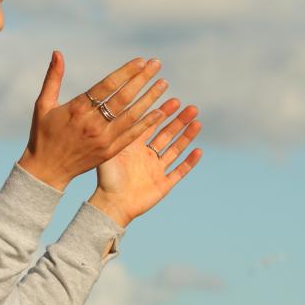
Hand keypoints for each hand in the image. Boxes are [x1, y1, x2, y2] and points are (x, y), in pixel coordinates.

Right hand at [18, 51, 170, 190]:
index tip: (141, 61)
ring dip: (150, 98)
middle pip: (123, 98)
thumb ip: (53, 78)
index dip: (126, 72)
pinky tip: (160, 112)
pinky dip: (147, 124)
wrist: (47, 170)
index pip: (107, 86)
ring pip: (132, 116)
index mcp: (77, 109)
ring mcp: (103, 139)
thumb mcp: (43, 105)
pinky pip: (132, 136)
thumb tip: (57, 53)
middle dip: (142, 79)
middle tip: (157, 64)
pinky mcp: (110, 152)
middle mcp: (93, 124)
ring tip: (163, 83)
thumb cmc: (43, 134)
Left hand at [88, 101, 203, 226]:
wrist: (111, 205)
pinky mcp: (164, 185)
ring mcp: (156, 170)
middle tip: (191, 108)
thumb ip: (120, 131)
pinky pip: (180, 171)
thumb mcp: (112, 150)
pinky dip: (189, 162)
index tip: (174, 100)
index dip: (163, 113)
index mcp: (135, 147)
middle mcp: (147, 156)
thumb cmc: (107, 178)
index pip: (152, 125)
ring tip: (197, 122)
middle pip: (167, 134)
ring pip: (176, 150)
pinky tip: (198, 151)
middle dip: (179, 121)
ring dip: (187, 136)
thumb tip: (123, 108)